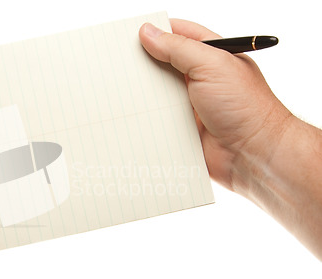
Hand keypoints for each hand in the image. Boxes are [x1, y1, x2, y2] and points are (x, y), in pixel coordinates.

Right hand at [139, 20, 321, 259]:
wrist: (253, 155)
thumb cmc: (245, 107)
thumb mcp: (212, 65)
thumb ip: (179, 48)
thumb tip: (149, 33)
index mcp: (211, 56)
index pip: (179, 35)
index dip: (156, 32)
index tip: (131, 34)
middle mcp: (200, 78)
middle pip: (164, 64)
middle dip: (143, 64)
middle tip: (118, 63)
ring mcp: (191, 104)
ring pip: (158, 93)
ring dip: (142, 93)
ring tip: (118, 89)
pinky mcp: (183, 128)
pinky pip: (158, 120)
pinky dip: (146, 118)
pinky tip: (130, 116)